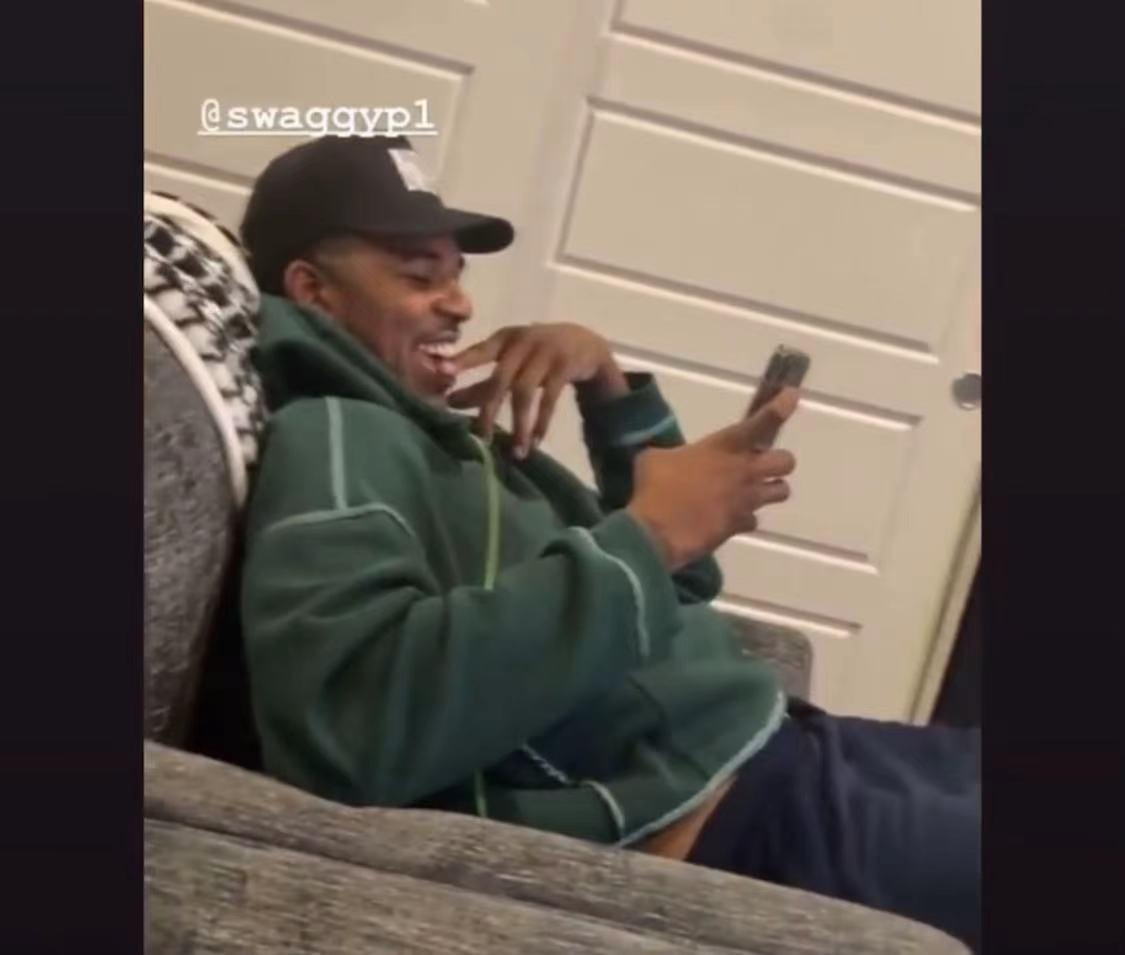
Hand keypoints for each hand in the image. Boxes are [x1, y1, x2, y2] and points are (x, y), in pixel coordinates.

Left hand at [447, 324, 627, 456]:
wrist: (585, 343)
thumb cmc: (537, 355)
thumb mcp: (512, 362)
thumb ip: (484, 381)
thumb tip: (450, 402)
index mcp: (505, 338)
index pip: (481, 351)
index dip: (463, 360)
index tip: (443, 371)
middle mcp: (524, 342)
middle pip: (500, 379)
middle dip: (489, 410)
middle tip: (480, 438)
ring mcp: (546, 353)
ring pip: (525, 394)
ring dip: (519, 425)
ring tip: (515, 452)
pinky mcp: (565, 367)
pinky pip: (549, 400)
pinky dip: (540, 423)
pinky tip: (534, 442)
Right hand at [626, 389, 800, 570]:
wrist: (656, 533)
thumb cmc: (654, 489)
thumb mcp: (653, 459)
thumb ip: (669, 453)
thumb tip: (663, 456)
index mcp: (724, 446)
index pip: (762, 422)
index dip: (780, 408)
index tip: (792, 396)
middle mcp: (743, 471)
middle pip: (786, 462)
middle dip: (778, 462)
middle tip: (759, 465)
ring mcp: (745, 500)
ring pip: (781, 491)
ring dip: (770, 489)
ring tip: (752, 491)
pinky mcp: (740, 525)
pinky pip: (753, 520)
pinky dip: (744, 518)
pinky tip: (728, 518)